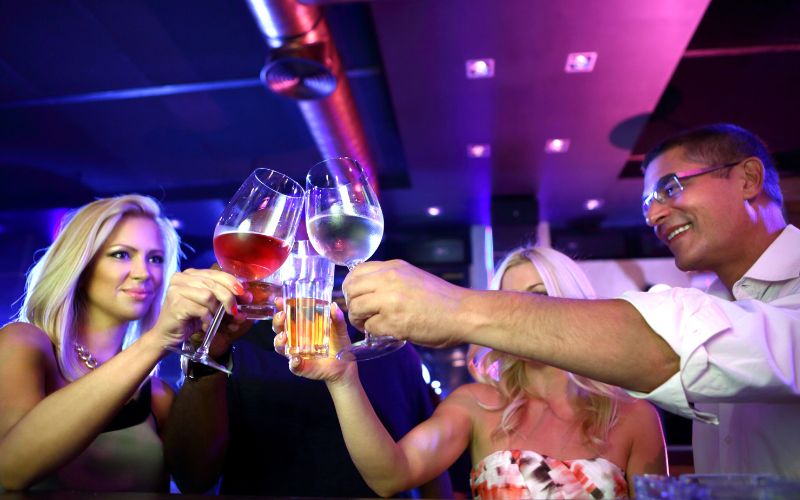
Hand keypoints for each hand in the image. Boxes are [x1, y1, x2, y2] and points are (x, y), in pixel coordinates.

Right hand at [149, 268, 244, 348]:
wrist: (166, 336)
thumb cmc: (189, 319)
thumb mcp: (209, 305)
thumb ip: (224, 298)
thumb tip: (248, 296)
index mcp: (191, 274)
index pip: (216, 273)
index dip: (232, 282)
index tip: (243, 293)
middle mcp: (182, 278)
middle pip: (214, 284)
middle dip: (229, 298)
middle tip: (235, 312)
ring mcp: (176, 290)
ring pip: (208, 296)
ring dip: (216, 310)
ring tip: (214, 319)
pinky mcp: (176, 304)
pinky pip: (201, 309)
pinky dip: (208, 319)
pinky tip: (205, 325)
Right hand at [273, 299, 355, 383]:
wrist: (344, 364)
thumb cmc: (338, 343)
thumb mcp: (339, 328)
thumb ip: (337, 318)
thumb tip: (333, 305)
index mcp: (302, 326)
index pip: (288, 315)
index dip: (281, 307)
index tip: (279, 300)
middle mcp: (295, 338)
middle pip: (280, 328)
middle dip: (277, 321)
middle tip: (282, 315)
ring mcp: (296, 352)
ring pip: (280, 346)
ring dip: (279, 340)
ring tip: (284, 336)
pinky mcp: (300, 366)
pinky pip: (293, 365)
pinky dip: (293, 362)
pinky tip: (296, 358)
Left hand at [342, 260, 469, 347]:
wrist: (463, 312)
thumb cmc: (441, 298)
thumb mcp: (412, 277)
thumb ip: (389, 279)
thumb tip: (368, 289)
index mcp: (393, 267)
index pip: (356, 271)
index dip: (350, 286)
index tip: (354, 296)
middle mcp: (388, 280)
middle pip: (351, 289)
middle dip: (351, 303)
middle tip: (359, 313)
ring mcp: (390, 301)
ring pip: (356, 308)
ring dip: (358, 319)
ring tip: (368, 324)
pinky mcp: (394, 322)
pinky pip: (370, 327)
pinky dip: (374, 331)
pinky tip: (385, 331)